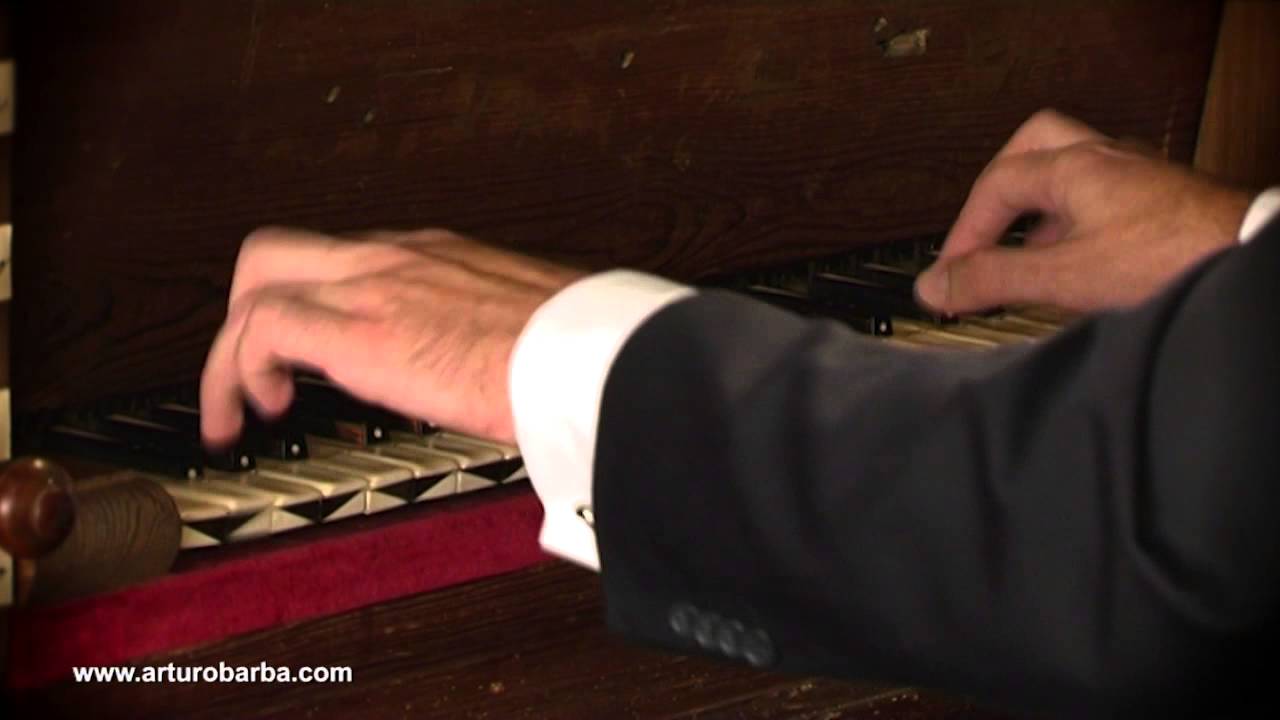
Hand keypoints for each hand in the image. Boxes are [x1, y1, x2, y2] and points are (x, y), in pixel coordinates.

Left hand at [200, 227, 584, 446]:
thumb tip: (505, 375)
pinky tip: (253, 414)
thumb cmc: (577, 353)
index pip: (348, 260)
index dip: (314, 303)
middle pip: (279, 251)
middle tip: (258, 367)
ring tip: (240, 405)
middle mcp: (396, 257)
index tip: (313, 352)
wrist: (592, 361)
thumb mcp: (528, 327)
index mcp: (438, 258)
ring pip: (256, 280)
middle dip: (249, 309)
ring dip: (234, 349)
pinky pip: (259, 331)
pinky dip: (237, 373)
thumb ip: (495, 337)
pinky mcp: (358, 330)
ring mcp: (373, 286)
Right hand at [914, 109, 1252, 313]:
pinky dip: (1076, 223)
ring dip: (1040, 210)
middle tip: (982, 229)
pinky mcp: (1166, 203)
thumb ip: (993, 279)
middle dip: (998, 189)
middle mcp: (1108, 159)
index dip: (963, 232)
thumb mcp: (1064, 277)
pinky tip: (1079, 263)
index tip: (949, 276)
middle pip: (1034, 147)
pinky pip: (1105, 197)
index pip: (995, 186)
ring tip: (1025, 256)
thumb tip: (935, 284)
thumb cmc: (1171, 260)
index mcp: (1075, 166)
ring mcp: (1141, 177)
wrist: (1246, 262)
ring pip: (1073, 172)